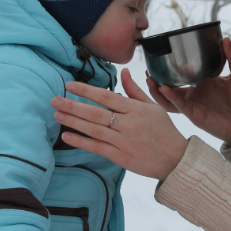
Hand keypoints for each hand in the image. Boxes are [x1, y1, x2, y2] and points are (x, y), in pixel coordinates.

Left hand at [51, 70, 188, 180]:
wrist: (175, 159)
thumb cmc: (164, 131)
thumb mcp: (153, 107)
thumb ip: (135, 90)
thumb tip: (124, 72)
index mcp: (136, 109)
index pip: (107, 97)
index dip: (87, 90)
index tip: (70, 85)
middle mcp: (128, 124)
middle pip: (96, 113)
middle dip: (73, 106)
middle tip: (55, 100)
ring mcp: (124, 141)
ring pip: (94, 129)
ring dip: (74, 122)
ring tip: (57, 115)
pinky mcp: (121, 157)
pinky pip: (97, 148)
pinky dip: (81, 142)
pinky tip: (67, 136)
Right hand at [146, 38, 230, 144]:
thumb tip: (226, 39)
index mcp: (203, 82)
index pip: (184, 73)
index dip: (172, 66)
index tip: (162, 55)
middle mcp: (195, 93)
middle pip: (171, 85)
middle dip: (158, 78)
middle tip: (150, 68)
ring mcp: (193, 104)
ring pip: (169, 98)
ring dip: (158, 90)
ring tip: (150, 79)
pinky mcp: (194, 115)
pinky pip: (179, 106)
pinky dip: (170, 97)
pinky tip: (164, 88)